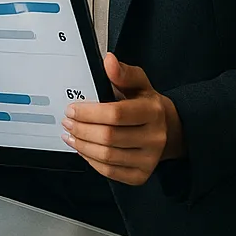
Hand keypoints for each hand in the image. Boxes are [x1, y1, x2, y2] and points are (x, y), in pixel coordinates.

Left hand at [63, 52, 185, 184]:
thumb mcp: (138, 83)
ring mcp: (149, 159)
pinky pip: (110, 172)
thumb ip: (122, 73)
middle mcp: (154, 137)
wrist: (169, 129)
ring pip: (107, 156)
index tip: (72, 109)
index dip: (88, 112)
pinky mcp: (141, 175)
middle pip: (108, 137)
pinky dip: (91, 161)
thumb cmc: (146, 104)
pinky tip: (83, 149)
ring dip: (82, 145)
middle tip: (66, 122)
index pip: (115, 114)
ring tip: (70, 135)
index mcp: (152, 112)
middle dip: (80, 129)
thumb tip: (109, 60)